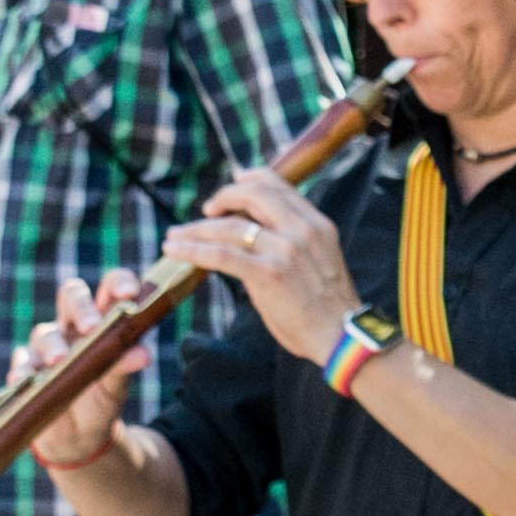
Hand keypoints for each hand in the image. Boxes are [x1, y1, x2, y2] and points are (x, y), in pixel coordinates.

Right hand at [13, 273, 152, 474]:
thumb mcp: (117, 382)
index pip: (109, 289)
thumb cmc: (101, 397)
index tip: (128, 294)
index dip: (118, 283)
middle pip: (72, 296)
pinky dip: (23, 371)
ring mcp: (47, 348)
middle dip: (82, 307)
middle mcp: (73, 327)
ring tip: (59, 360)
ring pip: (45, 333)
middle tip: (91, 327)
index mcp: (103, 321)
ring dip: (52, 345)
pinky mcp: (27, 372)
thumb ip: (126, 363)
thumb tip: (143, 353)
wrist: (80, 437)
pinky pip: (22, 366)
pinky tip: (25, 379)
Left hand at [179, 166, 358, 351]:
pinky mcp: (268, 274)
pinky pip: (221, 255)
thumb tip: (251, 237)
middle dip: (221, 198)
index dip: (250, 179)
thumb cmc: (327, 307)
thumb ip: (290, 242)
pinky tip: (175, 250)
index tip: (233, 182)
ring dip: (195, 230)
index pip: (278, 186)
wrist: (340, 337)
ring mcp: (285, 250)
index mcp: (316, 224)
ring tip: (174, 236)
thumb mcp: (318, 261)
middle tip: (204, 211)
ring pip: (229, 226)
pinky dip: (193, 250)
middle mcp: (302, 230)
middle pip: (252, 195)